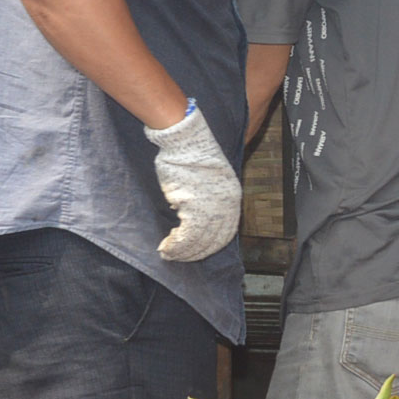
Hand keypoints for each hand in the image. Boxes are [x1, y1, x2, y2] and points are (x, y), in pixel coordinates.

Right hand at [147, 106, 240, 262]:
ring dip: (182, 252)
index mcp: (232, 198)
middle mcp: (226, 206)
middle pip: (213, 241)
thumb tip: (192, 218)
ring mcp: (212, 208)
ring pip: (199, 242)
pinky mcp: (195, 208)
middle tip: (178, 257)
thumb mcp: (209, 181)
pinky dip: (175, 246)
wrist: (184, 141)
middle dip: (194, 253)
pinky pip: (186, 237)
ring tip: (168, 253)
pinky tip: (166, 247)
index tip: (195, 251)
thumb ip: (207, 201)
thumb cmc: (190, 156)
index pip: (225, 233)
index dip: (209, 245)